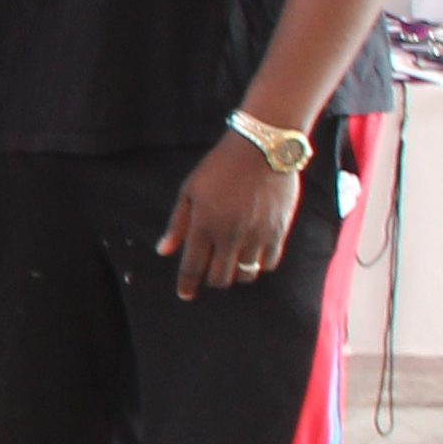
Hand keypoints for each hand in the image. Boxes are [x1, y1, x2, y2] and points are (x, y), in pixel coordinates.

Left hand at [160, 131, 302, 299]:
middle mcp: (231, 235)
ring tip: (231, 263)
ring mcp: (257, 235)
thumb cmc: (221, 167)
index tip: (185, 294)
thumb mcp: (190, 190)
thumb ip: (178, 223)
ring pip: (245, 274)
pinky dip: (259, 266)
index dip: (187, 285)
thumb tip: (164, 251)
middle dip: (211, 280)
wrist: (263, 148)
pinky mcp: (278, 231)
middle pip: (220, 278)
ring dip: (236, 274)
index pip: (193, 268)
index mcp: (205, 225)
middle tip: (209, 273)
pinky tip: (252, 256)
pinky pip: (269, 263)